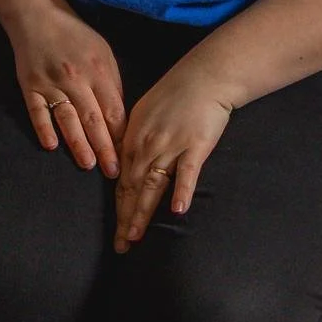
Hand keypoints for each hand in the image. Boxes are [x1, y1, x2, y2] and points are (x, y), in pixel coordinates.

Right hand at [6, 4, 124, 176]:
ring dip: (78, 143)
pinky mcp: (30, 86)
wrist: (37, 16)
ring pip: (67, 119)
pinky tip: (51, 145)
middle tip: (113, 172)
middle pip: (93, 119)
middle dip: (105, 148)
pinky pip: (37, 111)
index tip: (128, 157)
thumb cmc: (75, 36)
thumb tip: (119, 118)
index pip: (113, 110)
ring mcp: (51, 83)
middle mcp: (75, 78)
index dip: (121, 136)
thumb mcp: (103, 52)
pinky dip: (43, 128)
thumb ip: (111, 83)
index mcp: (98, 70)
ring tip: (88, 164)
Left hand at [112, 61, 235, 251]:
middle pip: (133, 187)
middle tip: (122, 245)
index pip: (122, 179)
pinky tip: (177, 210)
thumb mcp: (143, 113)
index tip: (117, 231)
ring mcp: (171, 145)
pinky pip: (186, 172)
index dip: (118, 207)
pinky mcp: (195, 146)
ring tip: (136, 235)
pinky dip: (182, 191)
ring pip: (153, 184)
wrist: (204, 76)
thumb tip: (125, 164)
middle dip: (125, 218)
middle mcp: (148, 144)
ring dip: (143, 212)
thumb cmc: (175, 93)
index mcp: (133, 137)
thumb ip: (134, 139)